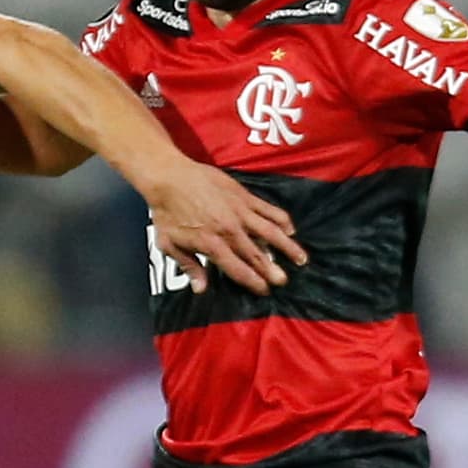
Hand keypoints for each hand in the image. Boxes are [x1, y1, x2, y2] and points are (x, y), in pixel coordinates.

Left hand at [143, 161, 307, 294]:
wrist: (170, 177)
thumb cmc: (166, 212)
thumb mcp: (169, 244)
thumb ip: (188, 266)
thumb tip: (201, 289)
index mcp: (211, 245)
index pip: (237, 268)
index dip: (253, 282)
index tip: (265, 290)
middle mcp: (229, 230)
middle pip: (256, 254)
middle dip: (272, 269)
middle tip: (284, 281)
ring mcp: (240, 212)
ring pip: (269, 232)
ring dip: (287, 246)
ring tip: (301, 259)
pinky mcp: (244, 196)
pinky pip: (268, 209)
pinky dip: (281, 219)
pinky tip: (292, 229)